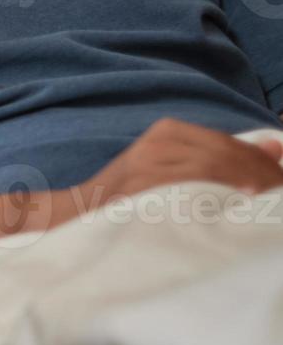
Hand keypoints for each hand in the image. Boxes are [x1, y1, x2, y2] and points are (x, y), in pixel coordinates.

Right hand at [71, 119, 282, 213]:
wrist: (81, 212)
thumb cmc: (134, 198)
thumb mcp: (177, 168)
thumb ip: (222, 158)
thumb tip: (277, 149)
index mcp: (167, 132)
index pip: (229, 143)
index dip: (262, 163)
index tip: (280, 182)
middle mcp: (158, 143)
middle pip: (225, 153)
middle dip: (262, 175)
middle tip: (280, 196)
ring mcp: (148, 164)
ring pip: (213, 166)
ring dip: (248, 184)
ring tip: (267, 202)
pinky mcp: (142, 186)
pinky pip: (192, 184)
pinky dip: (221, 192)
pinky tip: (241, 201)